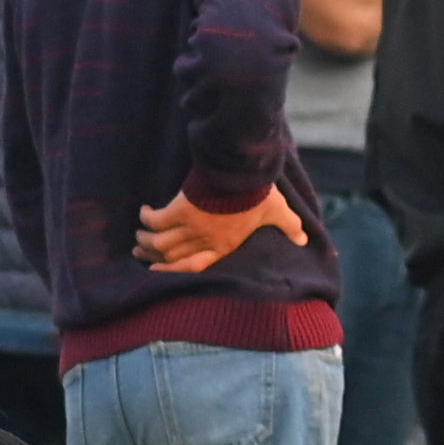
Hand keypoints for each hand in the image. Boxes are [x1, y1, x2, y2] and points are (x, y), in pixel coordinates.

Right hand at [137, 188, 299, 272]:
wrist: (243, 172)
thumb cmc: (260, 193)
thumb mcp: (278, 212)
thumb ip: (290, 227)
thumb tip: (305, 240)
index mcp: (225, 246)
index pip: (197, 267)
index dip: (176, 272)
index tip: (161, 270)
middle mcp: (205, 241)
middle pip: (172, 256)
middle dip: (153, 257)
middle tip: (141, 252)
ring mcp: (191, 227)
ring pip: (160, 242)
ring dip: (146, 240)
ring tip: (139, 236)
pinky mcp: (180, 209)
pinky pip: (157, 221)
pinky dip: (148, 218)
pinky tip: (145, 211)